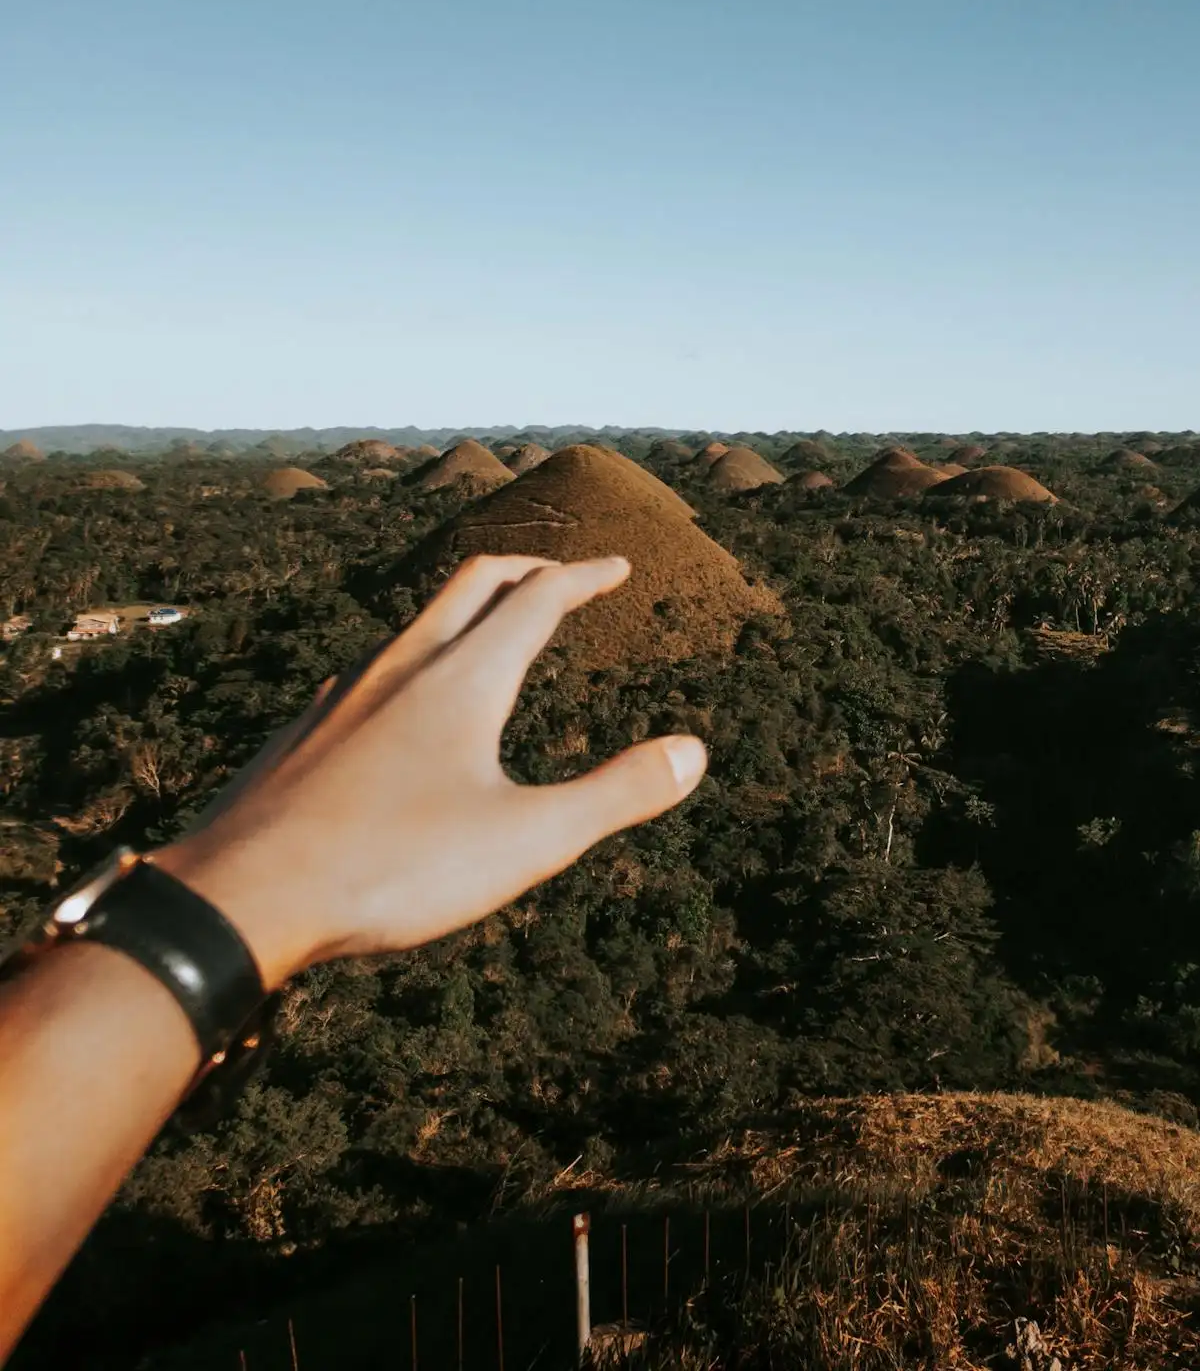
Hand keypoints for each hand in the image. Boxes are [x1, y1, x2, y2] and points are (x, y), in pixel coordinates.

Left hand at [152, 555, 706, 989]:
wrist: (242, 893)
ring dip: (466, 610)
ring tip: (489, 634)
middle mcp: (405, 663)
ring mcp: (347, 691)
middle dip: (527, 571)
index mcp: (466, 676)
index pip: (540, 598)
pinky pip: (372, 666)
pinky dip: (414, 657)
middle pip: (474, 583)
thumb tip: (695, 752)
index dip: (586, 577)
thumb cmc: (392, 867)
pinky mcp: (307, 728)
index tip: (618, 568)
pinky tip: (403, 704)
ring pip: (417, 622)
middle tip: (562, 578)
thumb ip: (615, 795)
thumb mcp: (526, 842)